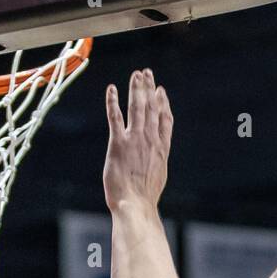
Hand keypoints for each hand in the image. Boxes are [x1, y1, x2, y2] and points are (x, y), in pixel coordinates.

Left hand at [104, 69, 173, 210]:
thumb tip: (156, 159)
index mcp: (161, 148)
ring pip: (137, 107)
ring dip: (136, 89)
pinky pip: (115, 117)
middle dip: (149, 88)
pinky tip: (111, 88)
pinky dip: (113, 101)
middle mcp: (150, 140)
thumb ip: (157, 161)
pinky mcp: (118, 143)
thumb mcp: (158, 176)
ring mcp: (135, 140)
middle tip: (147, 73)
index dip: (163, 102)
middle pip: (152, 108)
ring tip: (136, 75)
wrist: (136, 204)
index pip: (165, 119)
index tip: (161, 90)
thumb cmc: (144, 197)